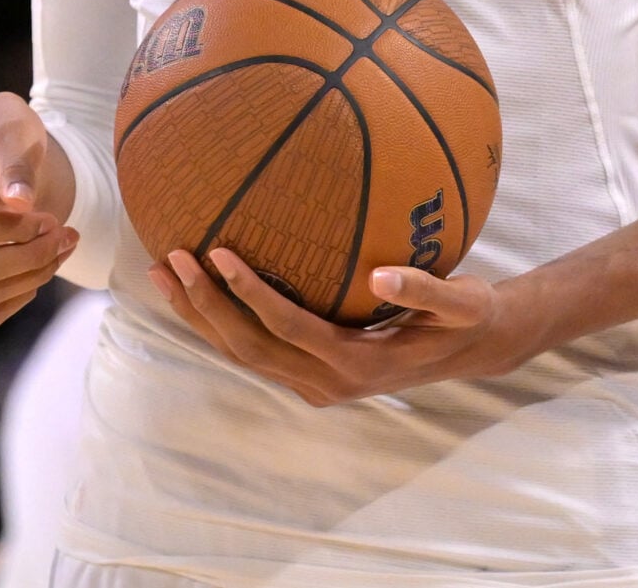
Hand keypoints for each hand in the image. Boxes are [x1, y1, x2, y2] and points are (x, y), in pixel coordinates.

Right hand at [0, 91, 77, 327]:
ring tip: (63, 247)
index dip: (20, 231)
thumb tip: (19, 203)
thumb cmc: (6, 133)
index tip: (53, 217)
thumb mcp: (17, 129)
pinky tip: (41, 267)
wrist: (0, 150)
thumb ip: (18, 161)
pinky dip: (20, 296)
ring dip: (33, 277)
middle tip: (67, 235)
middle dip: (32, 258)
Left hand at [149, 247, 539, 405]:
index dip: (249, 292)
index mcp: (357, 363)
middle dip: (205, 304)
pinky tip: (196, 289)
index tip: (218, 253)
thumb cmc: (467, 316)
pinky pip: (253, 350)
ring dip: (200, 315)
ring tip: (163, 272)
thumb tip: (381, 272)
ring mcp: (313, 383)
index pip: (289, 327)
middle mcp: (327, 381)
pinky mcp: (308, 374)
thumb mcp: (460, 301)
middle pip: (248, 345)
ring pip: (241, 353)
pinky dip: (218, 321)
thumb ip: (423, 289)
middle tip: (171, 257)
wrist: (474, 350)